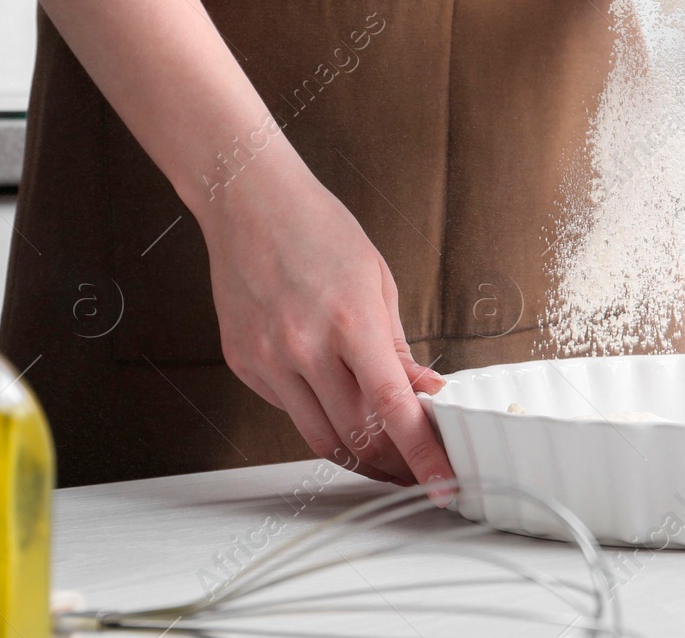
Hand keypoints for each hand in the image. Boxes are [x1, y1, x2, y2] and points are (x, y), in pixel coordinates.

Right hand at [201, 154, 452, 487]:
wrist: (249, 203)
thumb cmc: (319, 231)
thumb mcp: (377, 283)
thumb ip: (399, 350)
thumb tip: (426, 396)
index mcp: (351, 322)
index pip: (394, 409)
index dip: (422, 454)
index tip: (442, 482)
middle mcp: (305, 347)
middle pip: (357, 435)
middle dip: (395, 463)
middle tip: (419, 471)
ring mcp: (268, 358)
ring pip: (319, 437)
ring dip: (358, 455)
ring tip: (386, 457)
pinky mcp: (243, 364)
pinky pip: (290, 410)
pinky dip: (319, 416)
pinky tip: (337, 405)